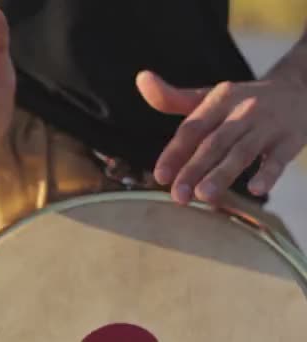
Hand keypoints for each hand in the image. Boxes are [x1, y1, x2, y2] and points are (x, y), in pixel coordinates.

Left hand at [136, 70, 306, 204]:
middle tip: (178, 196)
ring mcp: (268, 124)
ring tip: (204, 196)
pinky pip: (279, 158)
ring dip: (223, 173)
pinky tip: (255, 190)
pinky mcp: (291, 139)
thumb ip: (173, 98)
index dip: (175, 152)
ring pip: (242, 151)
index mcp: (218, 100)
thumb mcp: (209, 97)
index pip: (192, 128)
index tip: (160, 176)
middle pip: (214, 142)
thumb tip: (141, 79)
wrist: (300, 90)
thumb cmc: (241, 102)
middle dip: (194, 169)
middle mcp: (242, 110)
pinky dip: (267, 173)